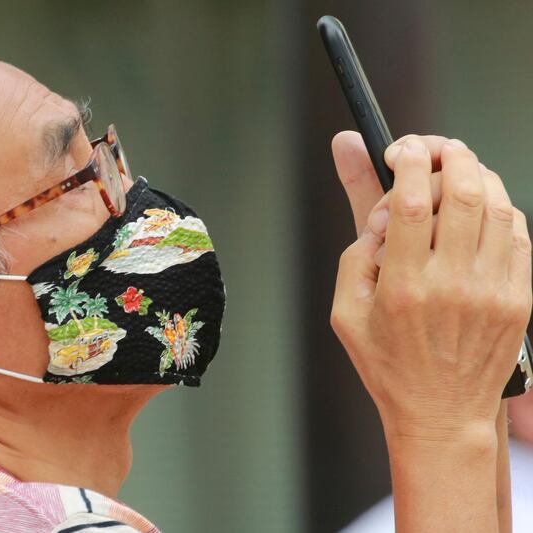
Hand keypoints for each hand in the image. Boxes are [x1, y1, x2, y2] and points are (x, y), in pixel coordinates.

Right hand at [330, 133, 530, 438]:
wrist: (443, 414)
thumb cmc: (388, 364)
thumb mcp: (348, 312)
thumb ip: (355, 253)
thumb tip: (366, 208)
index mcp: (403, 288)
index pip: (414, 202)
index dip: (408, 161)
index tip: (400, 149)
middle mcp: (452, 284)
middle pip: (463, 191)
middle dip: (447, 154)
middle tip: (432, 151)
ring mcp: (492, 290)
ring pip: (496, 204)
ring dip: (475, 174)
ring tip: (455, 173)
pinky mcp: (519, 296)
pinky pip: (518, 231)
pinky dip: (498, 206)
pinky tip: (478, 208)